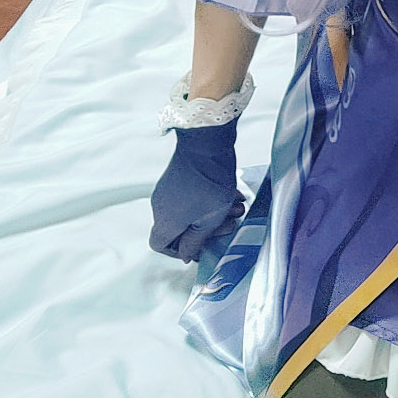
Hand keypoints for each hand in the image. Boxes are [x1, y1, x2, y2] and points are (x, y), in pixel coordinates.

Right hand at [150, 119, 246, 262]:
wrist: (207, 141)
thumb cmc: (209, 183)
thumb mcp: (210, 219)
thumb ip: (196, 241)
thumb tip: (186, 256)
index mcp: (164, 220)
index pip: (160, 245)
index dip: (180, 251)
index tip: (202, 246)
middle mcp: (161, 205)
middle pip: (181, 227)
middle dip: (209, 228)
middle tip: (232, 222)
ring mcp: (169, 188)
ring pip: (191, 210)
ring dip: (215, 212)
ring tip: (237, 206)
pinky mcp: (178, 175)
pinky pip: (193, 195)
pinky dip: (211, 199)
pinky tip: (233, 194)